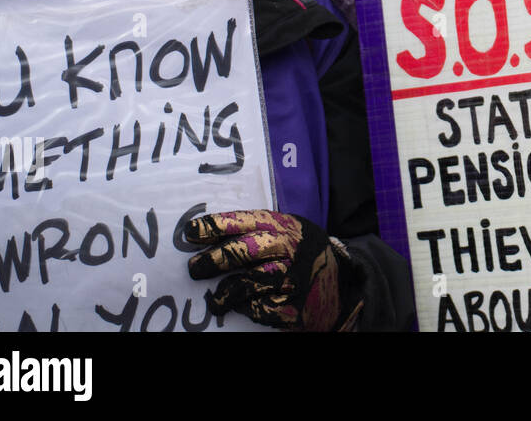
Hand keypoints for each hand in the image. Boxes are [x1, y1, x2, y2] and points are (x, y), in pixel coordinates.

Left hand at [185, 209, 363, 330]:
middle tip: (194, 268)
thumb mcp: (291, 233)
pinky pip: (255, 308)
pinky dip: (248, 308)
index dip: (213, 227)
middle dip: (211, 261)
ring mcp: (290, 279)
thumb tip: (209, 239)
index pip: (243, 222)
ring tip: (217, 298)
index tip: (190, 233)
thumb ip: (260, 232)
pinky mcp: (290, 307)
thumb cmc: (304, 257)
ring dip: (225, 292)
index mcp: (286, 227)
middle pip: (239, 252)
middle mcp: (289, 250)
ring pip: (243, 284)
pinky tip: (250, 306)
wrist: (341, 286)